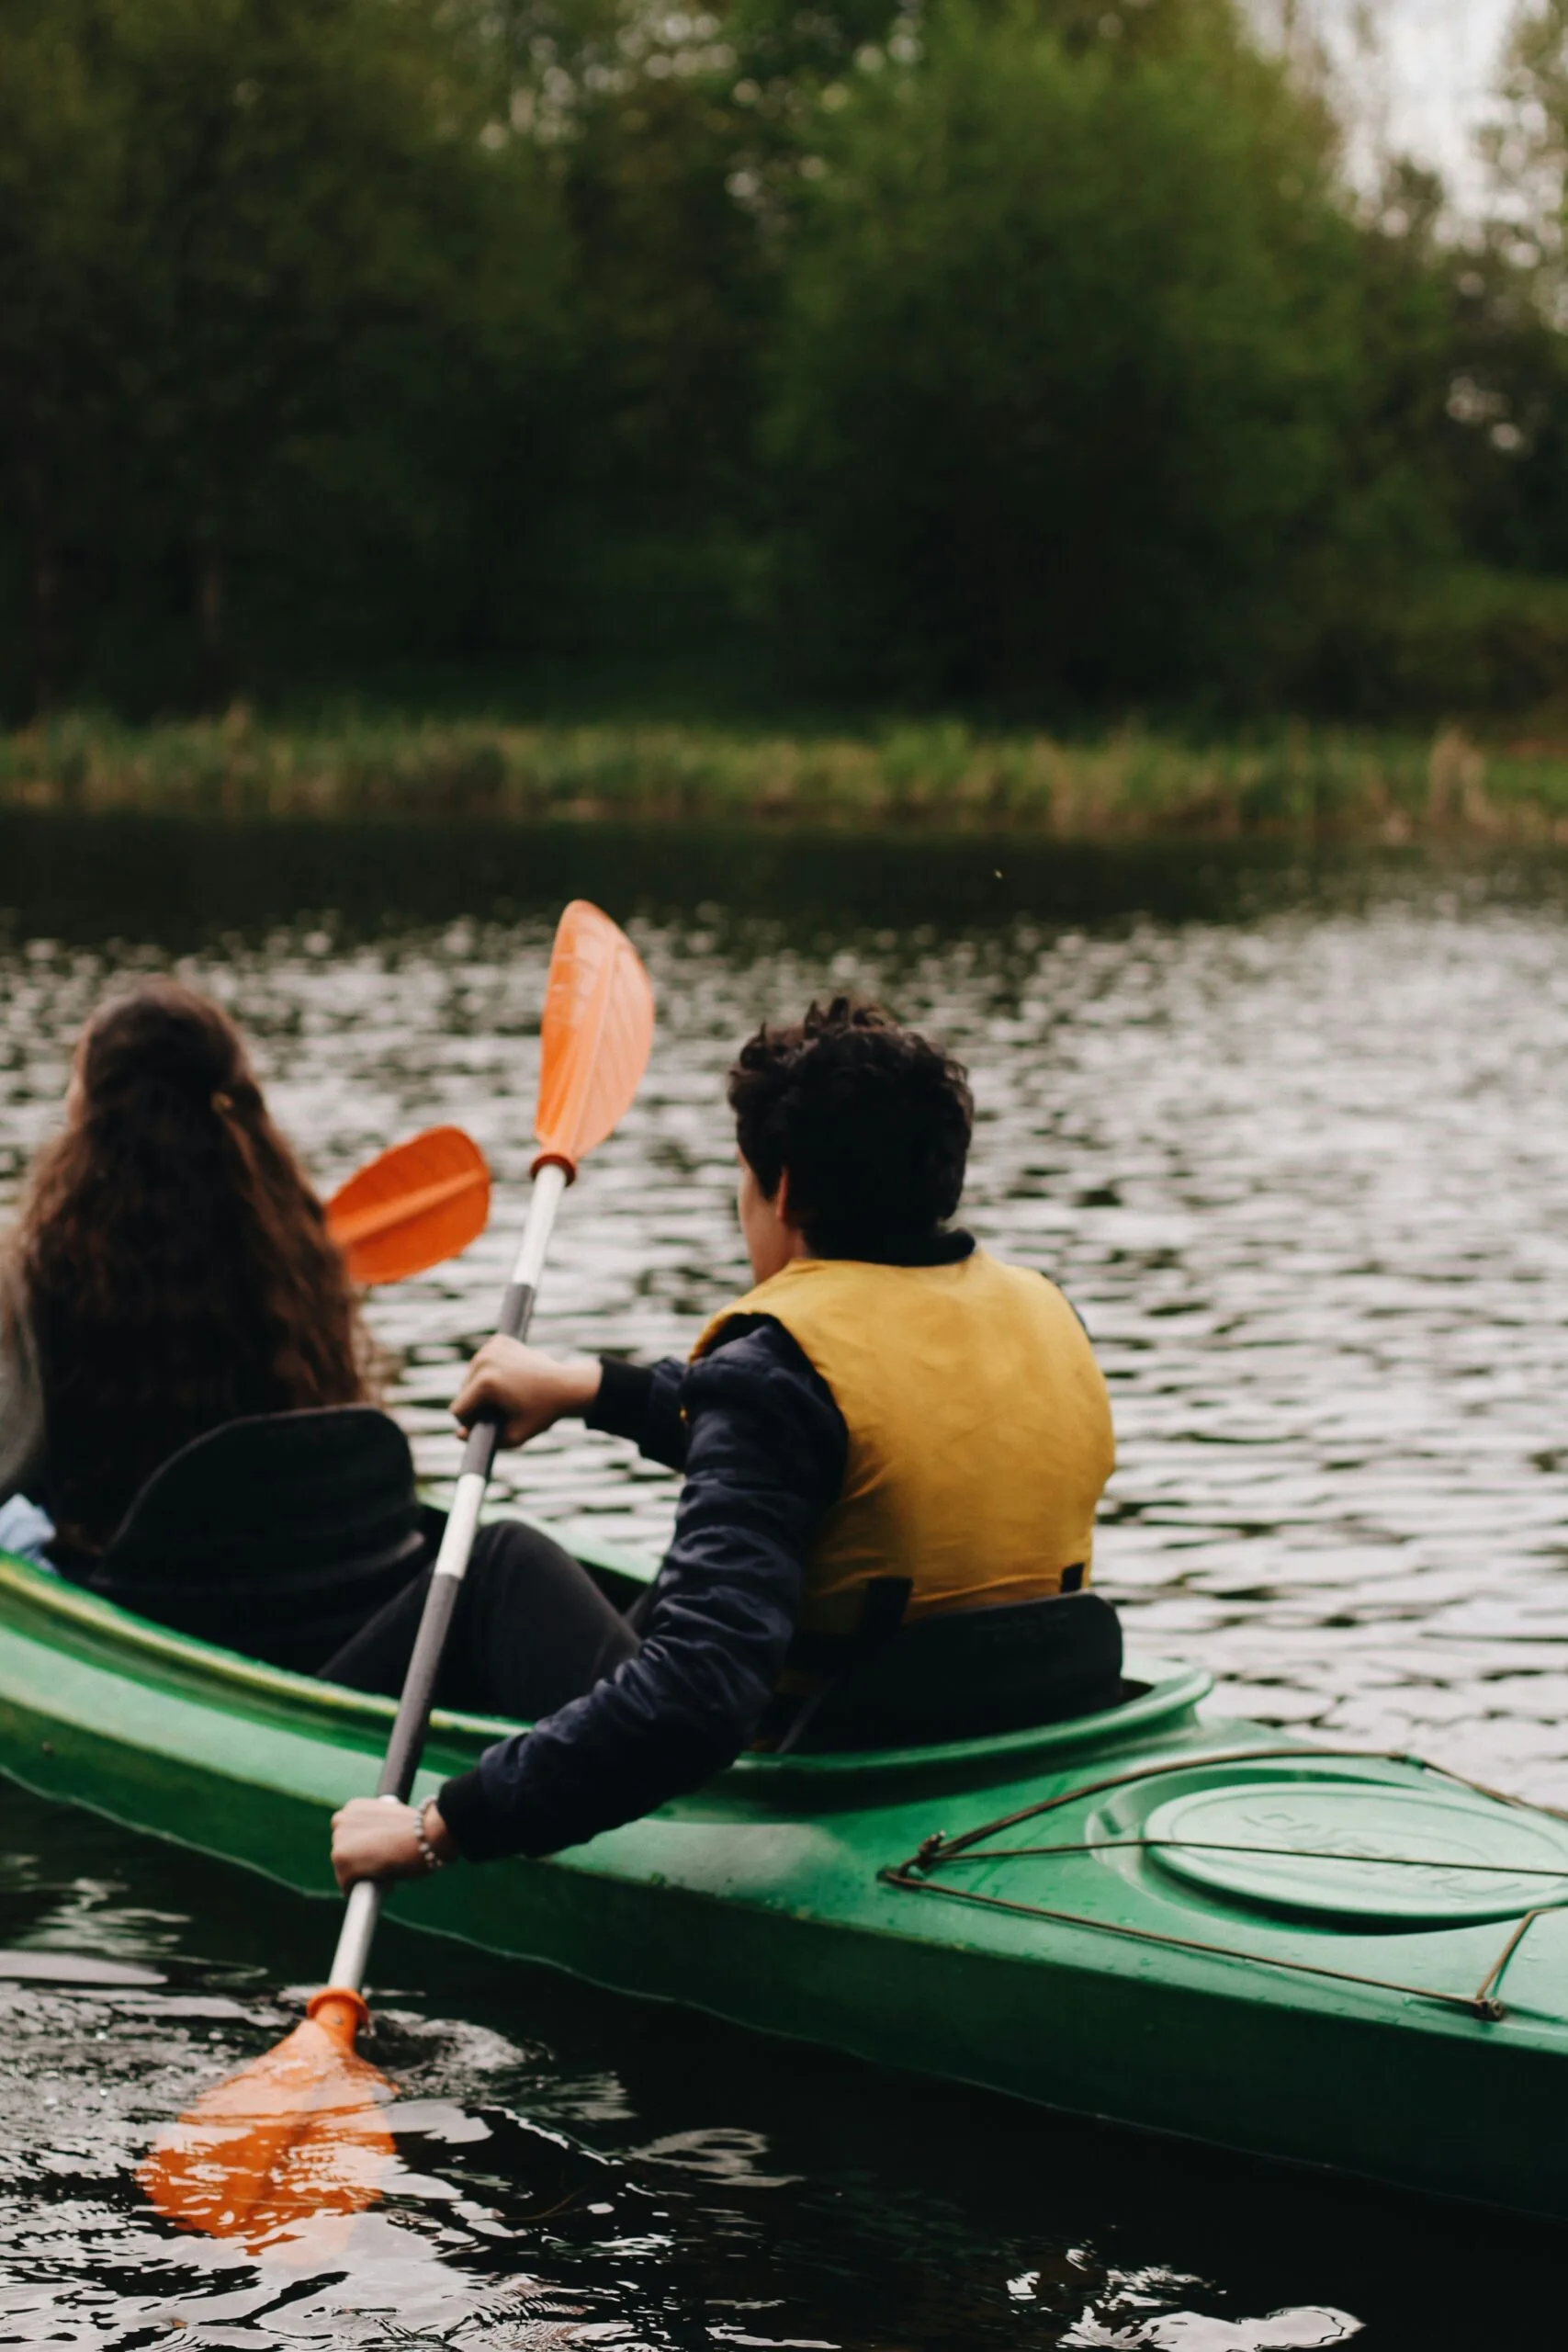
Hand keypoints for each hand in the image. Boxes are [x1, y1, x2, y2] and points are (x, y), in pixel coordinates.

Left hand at [331, 1796, 456, 1890]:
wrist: (426, 1835)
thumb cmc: (420, 1830)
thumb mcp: (394, 1821)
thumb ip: (378, 1829)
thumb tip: (376, 1847)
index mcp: (355, 1806)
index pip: (347, 1831)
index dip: (361, 1845)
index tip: (376, 1852)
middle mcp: (342, 1818)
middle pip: (341, 1848)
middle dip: (356, 1859)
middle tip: (379, 1866)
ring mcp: (339, 1839)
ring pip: (342, 1867)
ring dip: (357, 1874)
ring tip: (381, 1876)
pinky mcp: (340, 1858)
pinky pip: (345, 1884)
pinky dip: (359, 1889)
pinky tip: (377, 1886)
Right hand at [451, 1336, 600, 1448]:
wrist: (567, 1386)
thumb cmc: (542, 1413)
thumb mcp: (514, 1436)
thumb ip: (483, 1440)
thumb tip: (458, 1434)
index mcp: (486, 1382)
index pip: (458, 1409)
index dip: (471, 1423)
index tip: (492, 1423)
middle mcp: (484, 1360)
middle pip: (462, 1392)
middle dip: (476, 1404)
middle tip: (505, 1409)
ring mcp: (491, 1347)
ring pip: (470, 1377)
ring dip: (481, 1388)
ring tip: (508, 1394)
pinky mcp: (498, 1340)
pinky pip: (481, 1363)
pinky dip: (490, 1372)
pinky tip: (508, 1378)